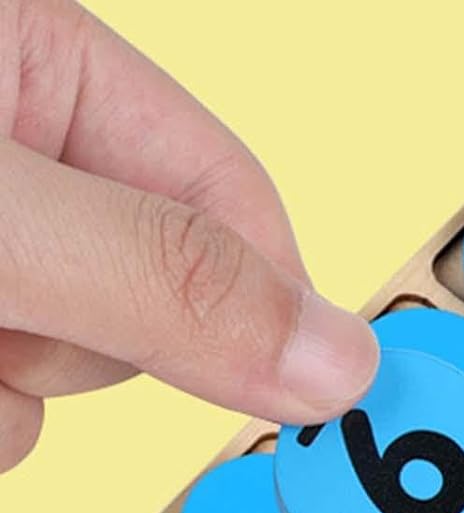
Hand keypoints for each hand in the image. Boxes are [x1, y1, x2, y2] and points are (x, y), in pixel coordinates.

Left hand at [0, 0, 376, 471]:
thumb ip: (164, 279)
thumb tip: (338, 361)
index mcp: (36, 57)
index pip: (226, 191)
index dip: (272, 301)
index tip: (315, 400)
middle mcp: (14, 151)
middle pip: (154, 299)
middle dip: (94, 353)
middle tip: (9, 327)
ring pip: (71, 374)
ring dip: (14, 400)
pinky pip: (5, 410)